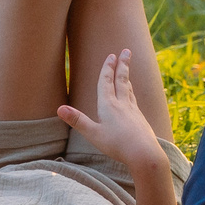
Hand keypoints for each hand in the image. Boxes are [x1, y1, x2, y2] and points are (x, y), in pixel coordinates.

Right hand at [56, 50, 165, 173]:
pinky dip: (131, 91)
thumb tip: (59, 109)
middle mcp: (122, 104)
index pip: (106, 82)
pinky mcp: (140, 118)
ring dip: (126, 76)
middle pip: (121, 80)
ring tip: (126, 69)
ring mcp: (133, 110)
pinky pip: (134, 99)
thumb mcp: (93, 134)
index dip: (107, 69)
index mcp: (108, 105)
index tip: (111, 55)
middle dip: (122, 65)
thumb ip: (78, 120)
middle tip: (126, 51)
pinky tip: (131, 96)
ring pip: (128, 88)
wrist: (145, 153)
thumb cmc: (117, 145)